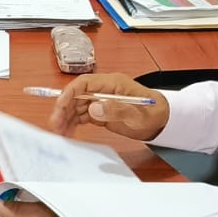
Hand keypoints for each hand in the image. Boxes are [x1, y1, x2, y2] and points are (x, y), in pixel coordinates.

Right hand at [46, 73, 169, 140]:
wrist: (162, 120)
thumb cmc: (153, 113)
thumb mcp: (137, 114)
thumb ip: (116, 110)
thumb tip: (93, 108)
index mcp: (112, 83)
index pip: (84, 83)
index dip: (69, 93)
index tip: (60, 107)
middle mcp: (103, 90)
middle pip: (76, 95)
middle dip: (64, 109)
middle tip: (56, 125)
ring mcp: (101, 101)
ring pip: (77, 106)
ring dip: (66, 118)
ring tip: (59, 132)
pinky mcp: (101, 112)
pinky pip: (82, 116)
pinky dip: (74, 123)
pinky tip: (68, 133)